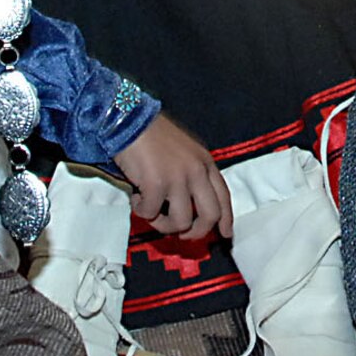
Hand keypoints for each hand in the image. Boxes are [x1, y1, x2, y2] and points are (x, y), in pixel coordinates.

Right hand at [116, 114, 232, 239]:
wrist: (130, 121)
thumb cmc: (153, 135)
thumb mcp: (185, 151)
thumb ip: (192, 174)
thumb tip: (191, 205)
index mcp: (204, 162)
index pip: (223, 197)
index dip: (226, 219)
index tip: (224, 233)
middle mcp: (196, 171)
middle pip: (209, 215)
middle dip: (196, 232)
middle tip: (182, 235)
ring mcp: (178, 178)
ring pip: (181, 222)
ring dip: (163, 224)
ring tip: (150, 210)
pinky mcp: (156, 184)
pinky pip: (151, 213)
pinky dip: (141, 211)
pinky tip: (136, 197)